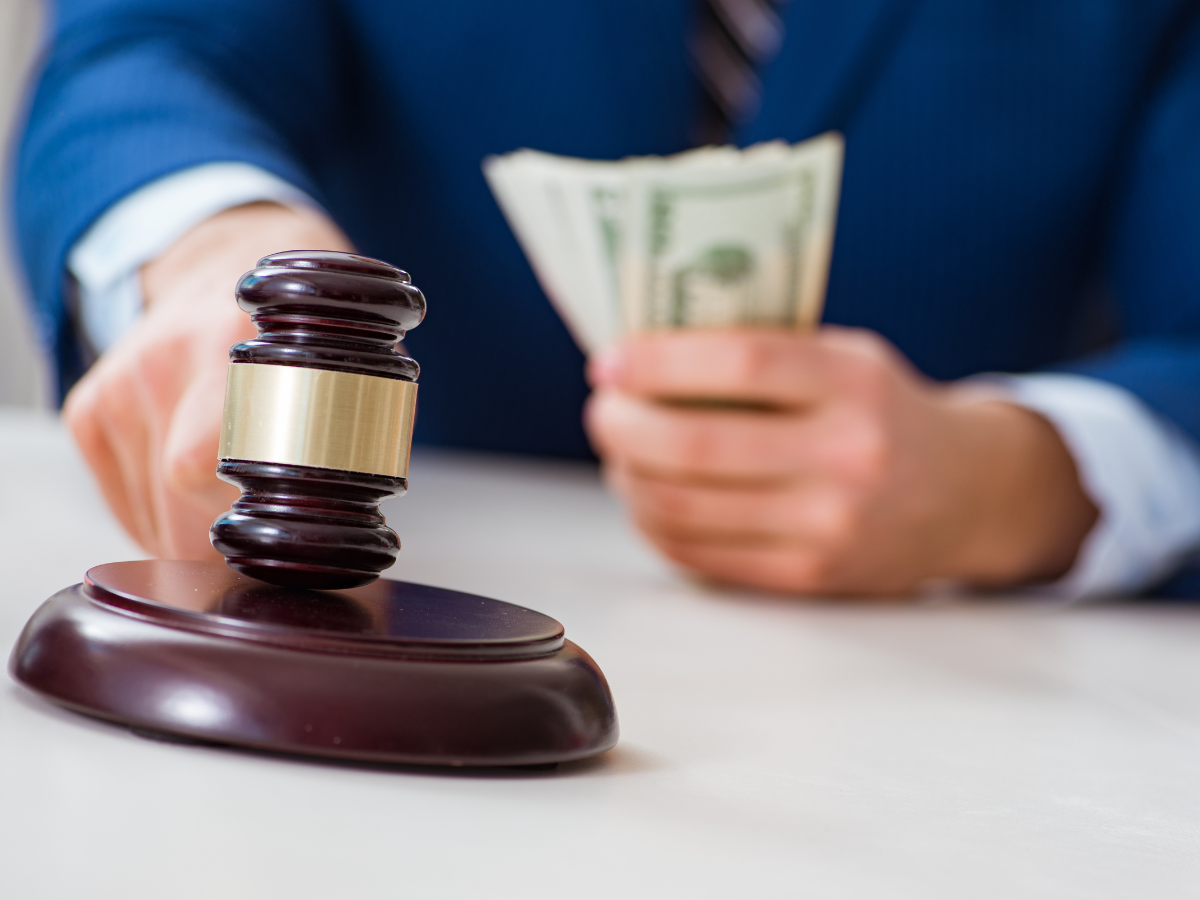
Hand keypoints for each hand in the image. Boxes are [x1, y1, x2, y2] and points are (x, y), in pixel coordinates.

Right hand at [63, 202, 353, 558]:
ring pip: (151, 511)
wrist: (225, 261)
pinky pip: (122, 502)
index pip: (202, 464)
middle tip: (259, 534)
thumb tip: (339, 520)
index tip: (270, 535)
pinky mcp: (89, 408)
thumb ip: (347, 429)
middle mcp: (165, 358)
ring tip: (232, 504)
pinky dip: (158, 519)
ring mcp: (120, 383)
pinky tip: (189, 495)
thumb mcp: (340, 358)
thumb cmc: (296, 326)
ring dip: (191, 531)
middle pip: (177, 497)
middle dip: (220, 538)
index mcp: (234, 338)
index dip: (237, 518)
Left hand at [585, 327, 1097, 595]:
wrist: (966, 496)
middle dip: (624, 426)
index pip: (741, 365)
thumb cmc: (885, 413)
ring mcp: (827, 526)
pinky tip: (647, 500)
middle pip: (696, 445)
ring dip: (629, 478)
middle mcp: (846, 457)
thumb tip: (645, 357)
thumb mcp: (848, 358)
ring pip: (684, 507)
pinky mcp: (807, 577)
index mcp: (855, 383)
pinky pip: (699, 555)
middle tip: (602, 411)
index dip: (660, 362)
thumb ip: (765, 354)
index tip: (609, 362)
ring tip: (620, 454)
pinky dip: (655, 525)